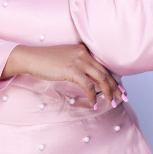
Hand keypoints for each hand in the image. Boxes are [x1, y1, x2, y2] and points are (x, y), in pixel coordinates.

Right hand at [2, 43, 124, 107]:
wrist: (31, 57)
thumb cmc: (45, 61)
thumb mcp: (65, 60)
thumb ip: (78, 66)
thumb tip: (89, 81)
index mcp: (83, 50)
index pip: (103, 65)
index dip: (114, 79)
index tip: (121, 89)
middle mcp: (83, 53)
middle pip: (106, 72)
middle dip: (115, 87)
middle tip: (122, 98)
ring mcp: (78, 61)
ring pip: (101, 79)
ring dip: (108, 93)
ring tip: (111, 103)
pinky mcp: (72, 70)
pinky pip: (88, 86)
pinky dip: (93, 96)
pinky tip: (94, 103)